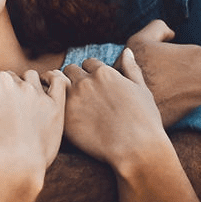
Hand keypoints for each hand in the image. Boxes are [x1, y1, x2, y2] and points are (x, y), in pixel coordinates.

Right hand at [0, 69, 67, 172]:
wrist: (15, 164)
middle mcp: (21, 83)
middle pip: (9, 77)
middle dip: (2, 87)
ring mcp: (40, 95)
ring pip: (32, 78)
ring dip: (25, 83)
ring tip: (19, 97)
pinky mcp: (56, 108)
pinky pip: (60, 83)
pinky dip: (53, 79)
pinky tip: (47, 84)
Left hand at [64, 49, 170, 168]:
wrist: (136, 150)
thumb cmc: (145, 122)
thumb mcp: (142, 90)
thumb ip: (131, 68)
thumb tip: (126, 51)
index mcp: (104, 73)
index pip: (88, 63)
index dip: (91, 73)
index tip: (94, 84)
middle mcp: (86, 82)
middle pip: (70, 70)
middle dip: (75, 78)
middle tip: (81, 94)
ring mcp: (73, 99)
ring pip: (59, 85)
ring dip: (63, 90)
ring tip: (70, 102)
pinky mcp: (64, 117)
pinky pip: (55, 104)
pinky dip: (58, 107)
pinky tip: (65, 115)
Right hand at [124, 19, 200, 126]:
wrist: (134, 105)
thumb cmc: (136, 71)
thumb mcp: (140, 40)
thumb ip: (158, 28)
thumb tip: (172, 34)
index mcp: (200, 53)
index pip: (192, 57)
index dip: (175, 63)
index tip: (162, 70)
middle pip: (200, 72)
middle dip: (185, 76)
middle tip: (164, 82)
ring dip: (190, 90)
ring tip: (168, 94)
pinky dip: (192, 103)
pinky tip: (175, 103)